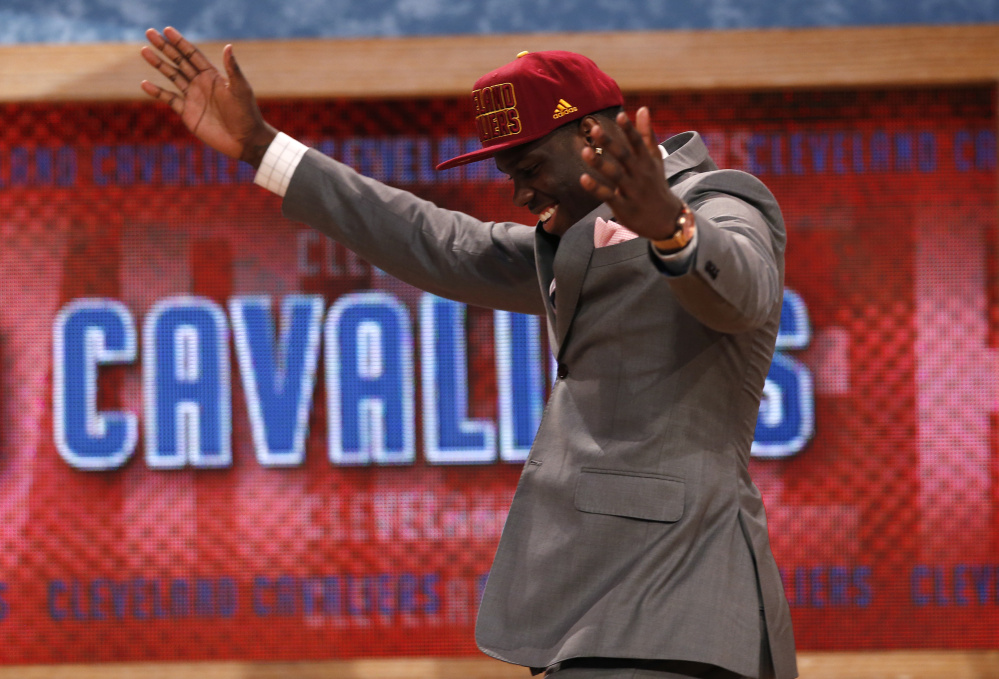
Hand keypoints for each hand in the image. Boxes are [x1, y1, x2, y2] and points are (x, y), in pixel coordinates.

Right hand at [140, 27, 276, 166]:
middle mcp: (201, 83)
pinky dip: (157, 92)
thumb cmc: (246, 113)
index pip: (193, 54)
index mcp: (213, 76)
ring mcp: (193, 97)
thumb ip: (232, 69)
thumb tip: (228, 46)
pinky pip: (169, 99)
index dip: (180, 42)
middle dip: (165, 48)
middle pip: (179, 61)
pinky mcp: (188, 113)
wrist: (244, 140)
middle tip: (149, 33)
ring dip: (159, 64)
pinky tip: (145, 84)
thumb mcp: (240, 89)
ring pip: (172, 76)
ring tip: (145, 51)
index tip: (166, 30)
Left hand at [579, 107, 683, 240]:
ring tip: (584, 151)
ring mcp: (632, 191)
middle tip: (595, 129)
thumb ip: (646, 134)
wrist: (666, 220)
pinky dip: (596, 188)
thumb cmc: (656, 185)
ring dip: (600, 164)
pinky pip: (608, 196)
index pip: (638, 143)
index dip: (630, 130)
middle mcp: (640, 175)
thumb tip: (642, 108)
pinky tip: (582, 179)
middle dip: (610, 143)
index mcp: (647, 162)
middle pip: (625, 157)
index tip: (620, 115)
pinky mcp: (624, 207)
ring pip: (615, 175)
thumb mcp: (655, 159)